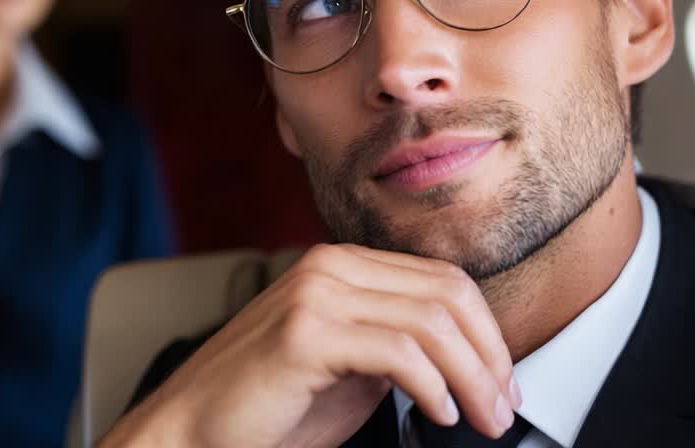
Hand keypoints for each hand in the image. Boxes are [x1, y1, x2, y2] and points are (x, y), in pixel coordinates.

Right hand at [101, 243, 520, 447]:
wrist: (192, 429)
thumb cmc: (265, 408)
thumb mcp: (349, 369)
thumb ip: (395, 347)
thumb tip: (461, 360)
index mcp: (340, 266)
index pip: (443, 280)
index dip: (488, 333)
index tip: (502, 383)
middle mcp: (329, 267)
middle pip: (447, 294)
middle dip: (490, 356)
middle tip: (501, 408)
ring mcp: (315, 294)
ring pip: (431, 322)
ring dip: (472, 378)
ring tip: (479, 419)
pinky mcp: (304, 333)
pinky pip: (398, 352)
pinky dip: (433, 386)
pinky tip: (437, 414)